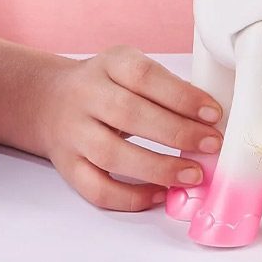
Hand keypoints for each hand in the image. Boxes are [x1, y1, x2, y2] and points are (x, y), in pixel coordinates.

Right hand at [38, 46, 222, 211]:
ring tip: (193, 175)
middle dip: (176, 132)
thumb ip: (163, 88)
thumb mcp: (128, 69)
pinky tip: (159, 194)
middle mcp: (85, 95)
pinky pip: (96, 188)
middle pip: (128, 114)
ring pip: (111, 154)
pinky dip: (130, 197)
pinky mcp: (67, 165)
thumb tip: (209, 119)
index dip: (180, 95)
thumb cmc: (104, 87)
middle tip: (211, 145)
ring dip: (157, 168)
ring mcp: (72, 133)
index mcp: (108, 64)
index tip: (213, 113)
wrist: (48, 100)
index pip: (143, 75)